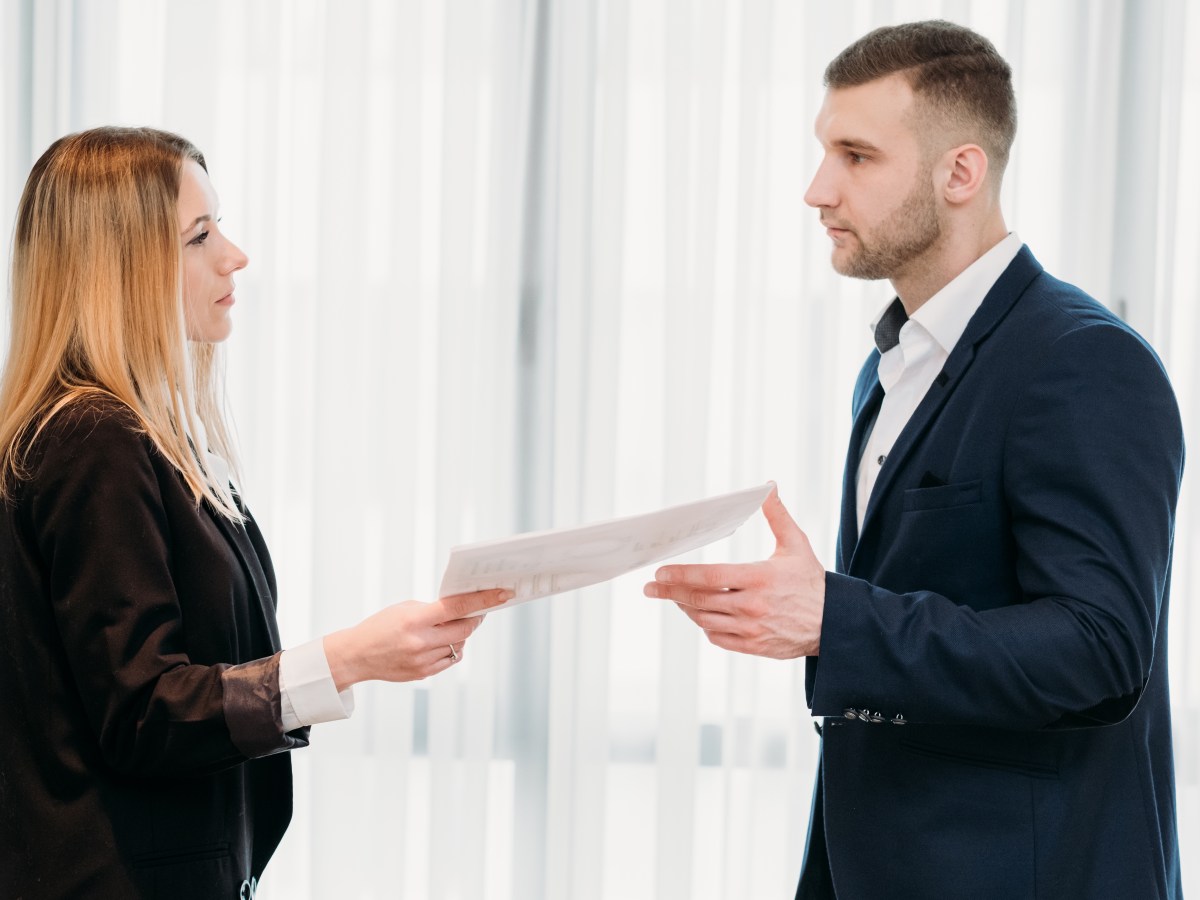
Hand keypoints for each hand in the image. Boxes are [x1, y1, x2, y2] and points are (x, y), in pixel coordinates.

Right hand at [323, 588, 511, 690]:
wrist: (357, 655)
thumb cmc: (381, 625)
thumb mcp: (405, 608)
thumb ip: (433, 609)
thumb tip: (463, 609)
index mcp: (415, 620)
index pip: (458, 607)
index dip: (484, 599)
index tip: (503, 594)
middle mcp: (421, 642)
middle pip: (465, 628)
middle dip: (476, 617)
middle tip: (480, 609)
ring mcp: (423, 661)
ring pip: (459, 644)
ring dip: (462, 633)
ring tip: (451, 625)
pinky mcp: (423, 674)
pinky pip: (450, 659)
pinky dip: (452, 648)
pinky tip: (444, 641)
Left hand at [643, 488, 824, 657]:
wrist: (834, 624)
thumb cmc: (812, 582)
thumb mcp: (797, 545)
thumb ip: (777, 516)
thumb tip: (767, 486)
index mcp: (759, 578)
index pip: (709, 576)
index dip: (680, 575)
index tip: (660, 572)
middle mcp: (752, 606)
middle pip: (699, 599)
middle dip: (669, 592)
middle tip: (650, 587)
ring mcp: (751, 629)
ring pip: (703, 620)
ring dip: (684, 608)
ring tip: (673, 596)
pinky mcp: (753, 646)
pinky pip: (717, 637)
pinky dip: (704, 625)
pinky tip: (699, 614)